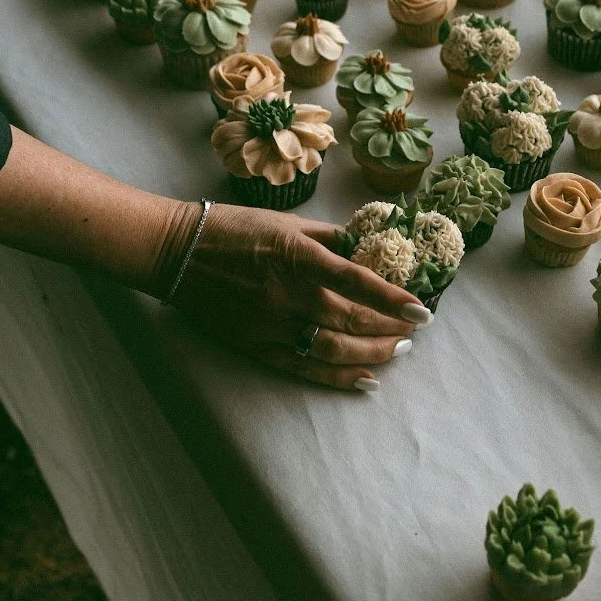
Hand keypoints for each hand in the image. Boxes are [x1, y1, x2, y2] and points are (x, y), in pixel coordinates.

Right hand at [171, 205, 429, 390]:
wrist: (177, 253)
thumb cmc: (234, 227)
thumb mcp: (287, 221)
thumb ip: (329, 236)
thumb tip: (368, 245)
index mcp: (297, 256)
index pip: (357, 281)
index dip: (393, 298)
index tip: (423, 309)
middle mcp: (288, 294)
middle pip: (350, 319)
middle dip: (389, 328)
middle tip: (414, 330)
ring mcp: (271, 324)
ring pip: (333, 348)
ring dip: (371, 353)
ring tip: (397, 351)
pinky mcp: (256, 345)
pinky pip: (304, 366)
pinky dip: (338, 376)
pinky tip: (366, 379)